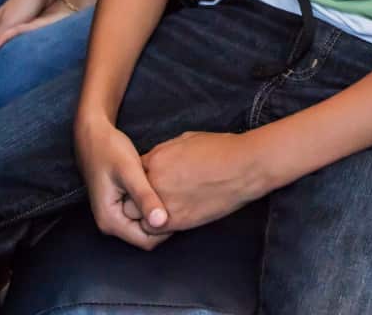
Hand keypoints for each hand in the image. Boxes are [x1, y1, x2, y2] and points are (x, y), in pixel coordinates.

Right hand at [75, 114, 168, 249]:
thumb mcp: (129, 171)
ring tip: (172, 192)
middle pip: (145, 234)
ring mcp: (114, 214)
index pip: (146, 241)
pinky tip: (161, 187)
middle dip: (163, 220)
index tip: (180, 207)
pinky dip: (152, 203)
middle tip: (179, 199)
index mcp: (110, 221)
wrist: (93, 133)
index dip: (166, 229)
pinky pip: (140, 212)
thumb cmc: (110, 149)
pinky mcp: (119, 203)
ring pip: (144, 223)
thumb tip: (162, 222)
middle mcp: (110, 223)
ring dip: (157, 211)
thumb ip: (145, 197)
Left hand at [139, 131, 260, 232]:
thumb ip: (165, 153)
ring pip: (139, 217)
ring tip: (157, 212)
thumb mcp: (186, 140)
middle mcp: (155, 181)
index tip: (147, 183)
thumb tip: (158, 160)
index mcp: (156, 158)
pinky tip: (170, 220)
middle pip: (130, 197)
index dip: (139, 179)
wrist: (241, 167)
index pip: (133, 174)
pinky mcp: (178, 221)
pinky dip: (159, 227)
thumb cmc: (218, 149)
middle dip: (137, 198)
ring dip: (145, 215)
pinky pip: (156, 230)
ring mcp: (165, 202)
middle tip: (148, 200)